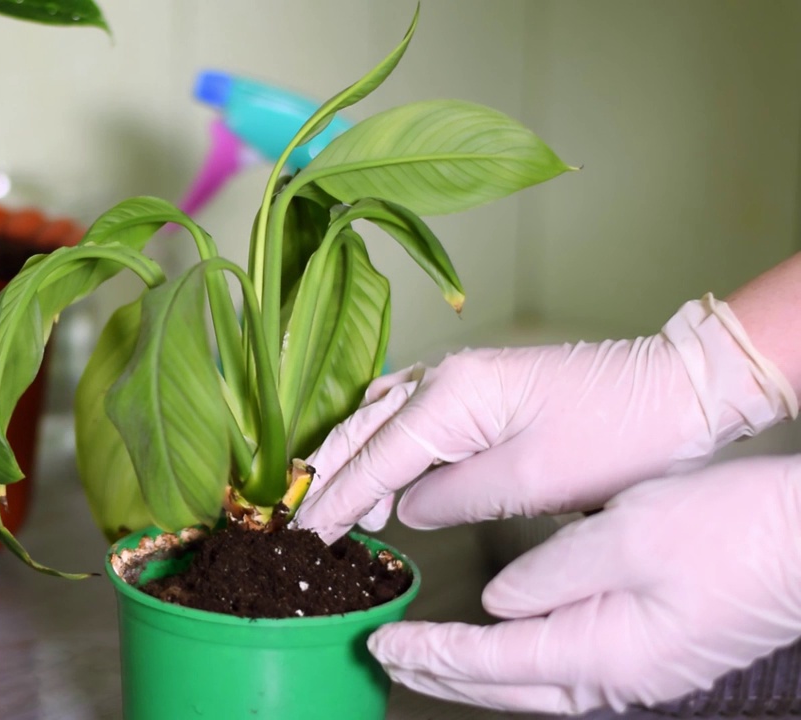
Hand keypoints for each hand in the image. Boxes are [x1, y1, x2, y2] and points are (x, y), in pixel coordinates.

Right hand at [294, 294, 796, 543]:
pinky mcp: (480, 387)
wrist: (676, 393)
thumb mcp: (528, 484)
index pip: (374, 457)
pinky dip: (386, 446)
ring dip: (355, 460)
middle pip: (363, 428)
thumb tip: (407, 508)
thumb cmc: (615, 436)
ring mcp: (461, 375)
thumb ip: (452, 498)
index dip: (336, 500)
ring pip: (381, 418)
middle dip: (330, 476)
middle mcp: (445, 374)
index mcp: (451, 394)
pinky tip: (385, 474)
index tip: (306, 534)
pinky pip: (410, 414)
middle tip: (304, 523)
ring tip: (342, 508)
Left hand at [368, 455, 800, 713]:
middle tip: (392, 660)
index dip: (431, 653)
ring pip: (538, 686)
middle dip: (444, 676)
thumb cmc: (731, 530)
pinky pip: (570, 671)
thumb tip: (499, 602)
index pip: (491, 661)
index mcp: (604, 652)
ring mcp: (642, 674)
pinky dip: (523, 663)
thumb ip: (550, 574)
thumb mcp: (627, 536)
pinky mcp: (657, 656)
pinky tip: (509, 647)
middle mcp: (619, 678)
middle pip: (508, 688)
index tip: (382, 643)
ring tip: (433, 657)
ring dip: (479, 674)